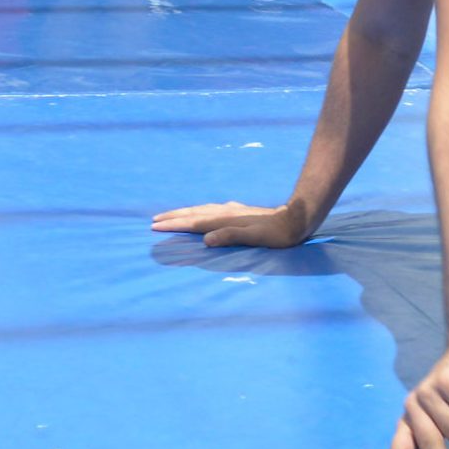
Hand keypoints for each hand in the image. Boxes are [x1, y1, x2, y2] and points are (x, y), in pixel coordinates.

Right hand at [149, 198, 311, 248]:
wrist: (295, 220)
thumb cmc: (275, 234)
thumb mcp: (254, 237)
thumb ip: (230, 236)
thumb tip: (206, 239)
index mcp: (226, 219)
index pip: (195, 222)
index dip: (175, 224)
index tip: (155, 227)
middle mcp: (227, 211)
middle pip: (195, 213)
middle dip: (174, 217)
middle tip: (154, 221)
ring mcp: (233, 210)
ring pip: (202, 210)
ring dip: (185, 213)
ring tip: (170, 216)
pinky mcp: (239, 212)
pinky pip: (211, 210)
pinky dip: (199, 212)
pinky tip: (202, 213)